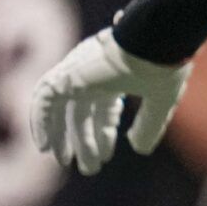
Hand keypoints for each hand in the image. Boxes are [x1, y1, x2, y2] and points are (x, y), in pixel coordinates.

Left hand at [31, 28, 191, 173]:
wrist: (158, 38)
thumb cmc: (165, 65)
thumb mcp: (161, 102)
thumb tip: (139, 149)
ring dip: (61, 135)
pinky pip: (43, 101)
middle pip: (81, 111)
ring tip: (63, 161)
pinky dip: (41, 123)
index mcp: (118, 75)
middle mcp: (94, 72)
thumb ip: (150, 125)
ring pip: (61, 108)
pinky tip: (44, 145)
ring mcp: (79, 72)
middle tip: (84, 167)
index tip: (107, 157)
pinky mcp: (68, 75)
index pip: (104, 107)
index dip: (104, 133)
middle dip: (82, 139)